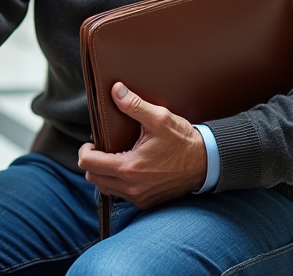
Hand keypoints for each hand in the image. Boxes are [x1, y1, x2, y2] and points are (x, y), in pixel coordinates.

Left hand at [77, 82, 206, 208]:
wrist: (207, 163)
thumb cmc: (183, 141)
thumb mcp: (160, 118)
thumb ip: (134, 105)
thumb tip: (116, 90)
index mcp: (129, 167)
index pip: (88, 163)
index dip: (85, 150)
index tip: (93, 142)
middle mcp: (132, 187)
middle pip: (92, 178)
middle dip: (92, 162)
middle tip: (102, 148)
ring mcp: (139, 197)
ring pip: (105, 188)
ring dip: (103, 174)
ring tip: (114, 157)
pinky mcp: (147, 202)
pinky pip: (121, 195)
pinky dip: (117, 183)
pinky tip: (127, 169)